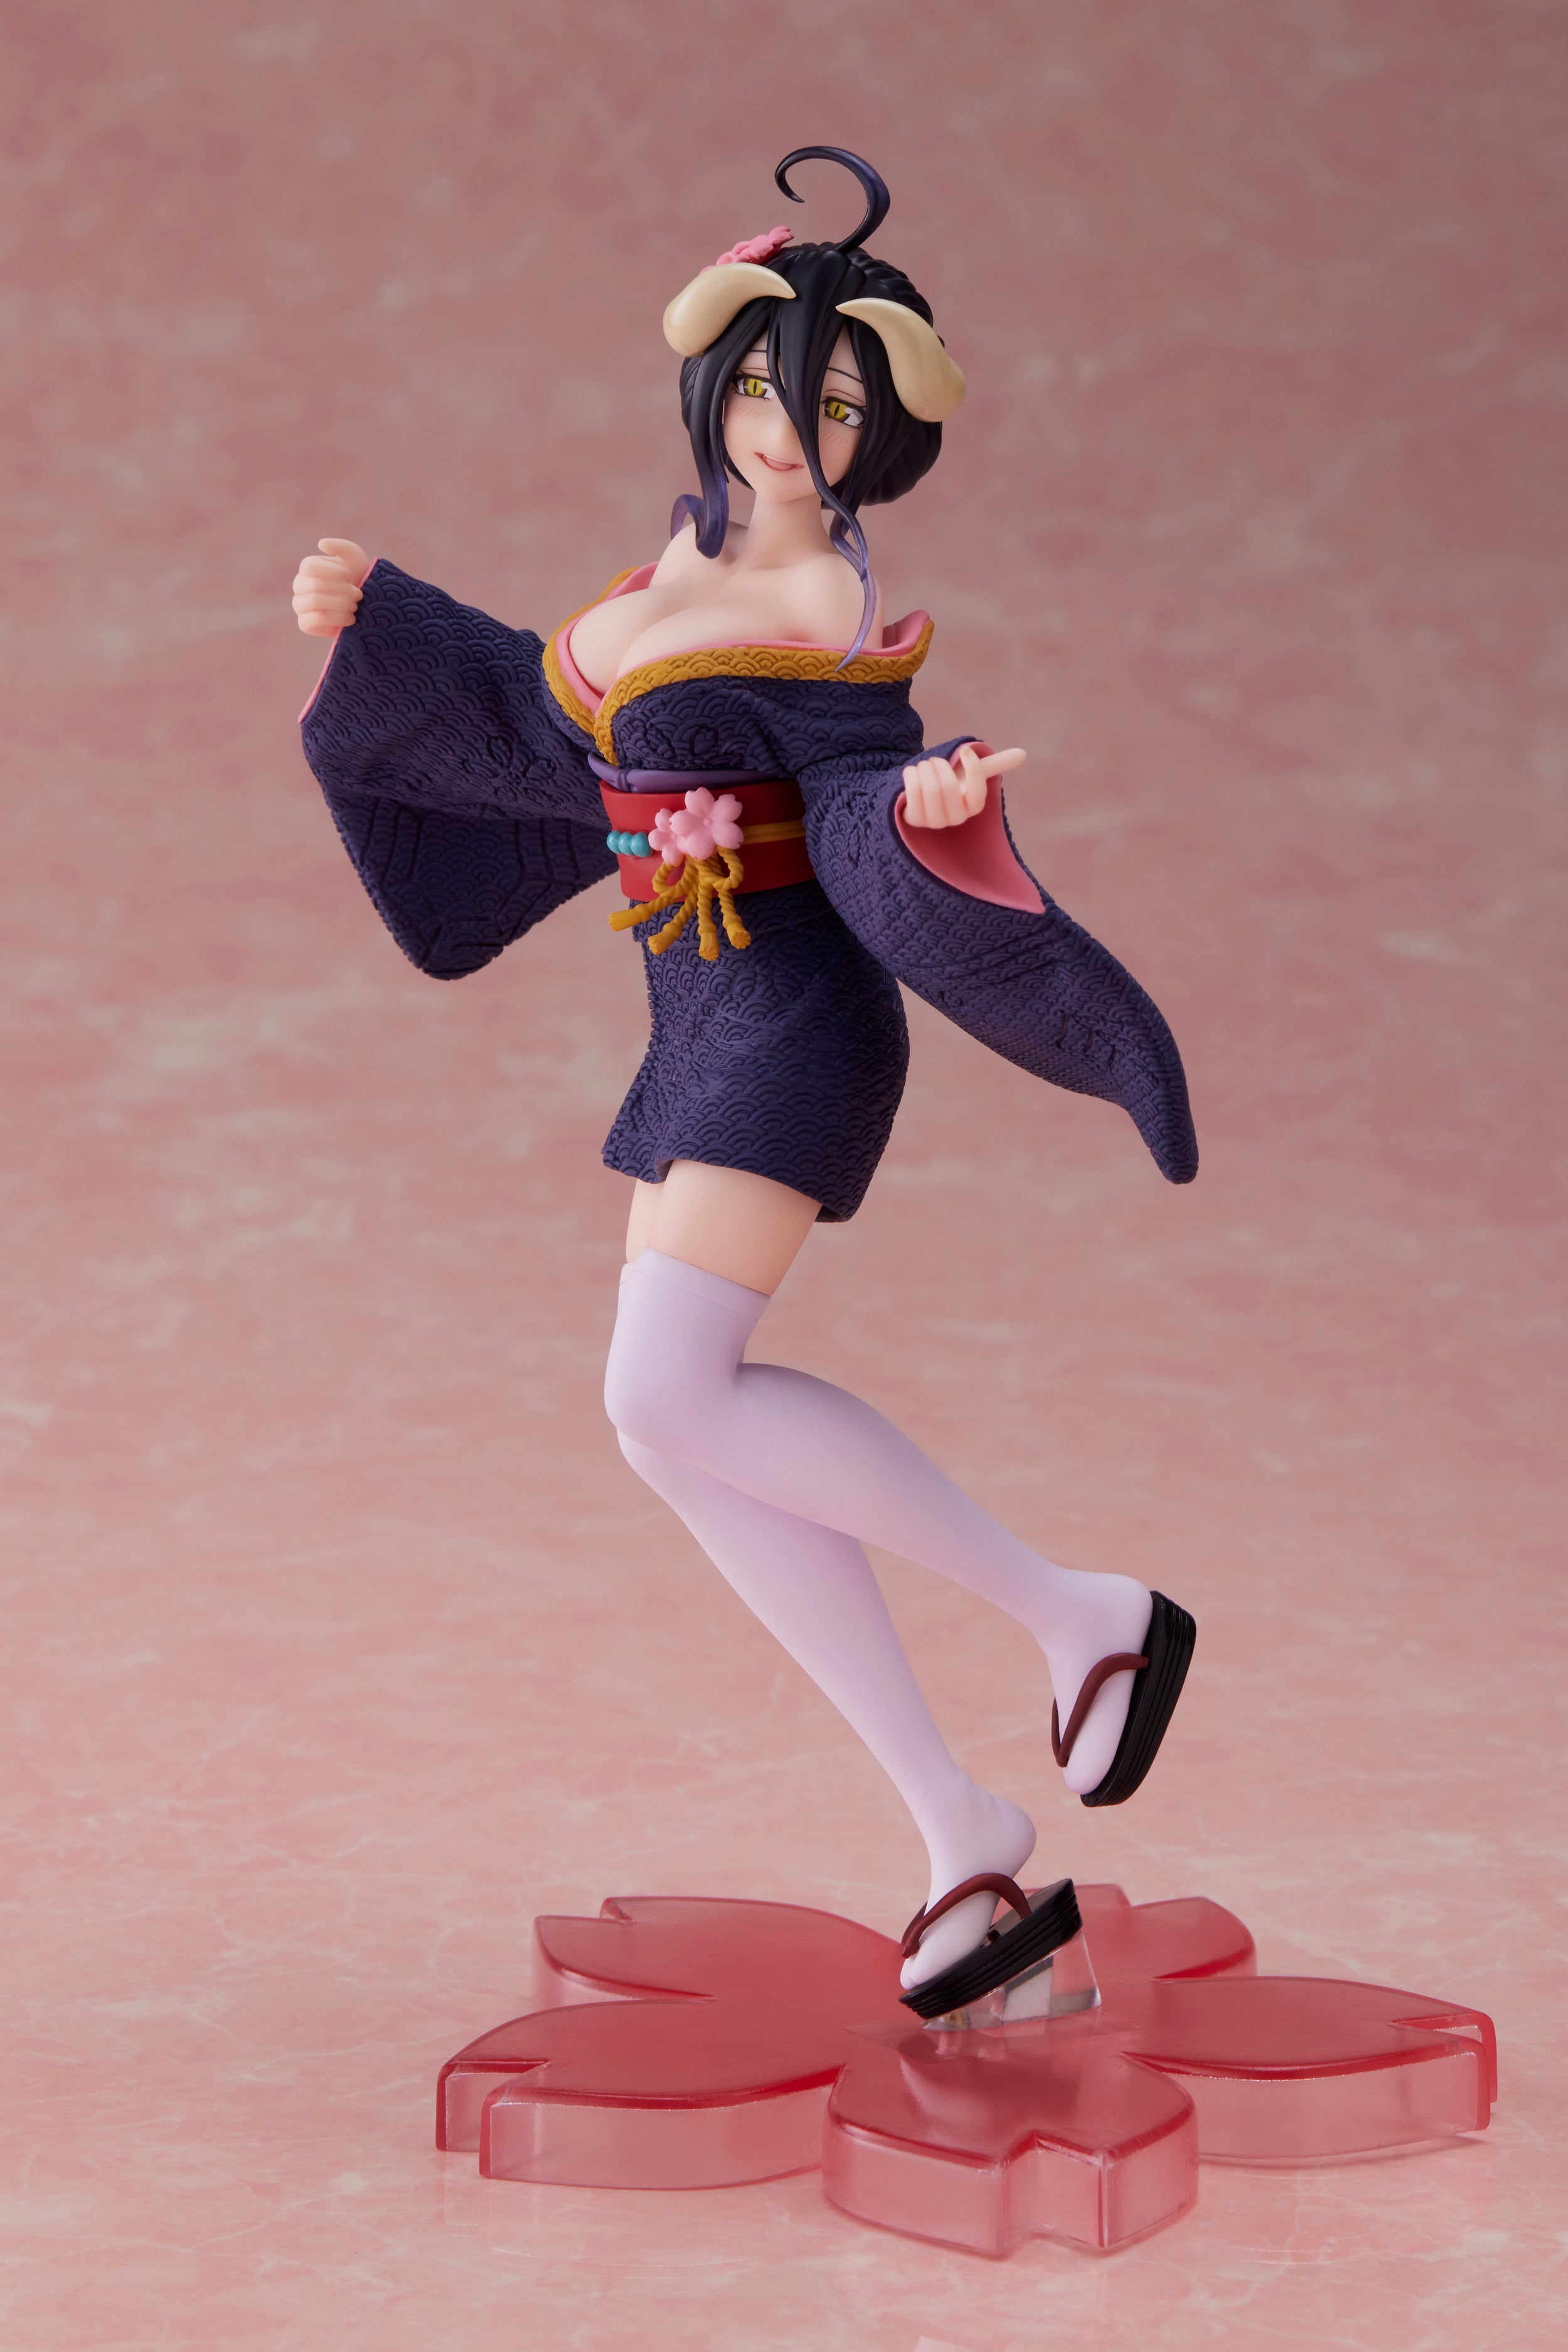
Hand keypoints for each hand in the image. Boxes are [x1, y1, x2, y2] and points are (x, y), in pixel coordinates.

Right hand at [292, 538, 370, 636]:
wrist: (368, 605)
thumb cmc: (359, 577)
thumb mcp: (353, 557)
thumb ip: (340, 546)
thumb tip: (321, 544)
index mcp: (307, 567)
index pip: (310, 566)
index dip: (332, 571)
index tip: (350, 575)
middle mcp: (299, 585)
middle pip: (314, 585)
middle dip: (342, 590)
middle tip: (358, 595)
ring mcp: (300, 605)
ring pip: (314, 601)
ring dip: (341, 603)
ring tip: (355, 606)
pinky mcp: (305, 624)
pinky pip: (314, 620)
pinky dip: (336, 618)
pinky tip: (351, 618)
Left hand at [899, 742, 1025, 827]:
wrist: (921, 790)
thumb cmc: (952, 778)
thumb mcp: (972, 770)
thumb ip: (996, 763)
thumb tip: (1023, 754)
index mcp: (973, 807)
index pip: (978, 791)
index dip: (972, 768)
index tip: (965, 751)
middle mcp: (955, 819)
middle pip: (948, 786)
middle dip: (939, 764)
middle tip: (935, 762)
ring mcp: (933, 822)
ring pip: (929, 788)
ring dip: (924, 768)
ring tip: (924, 766)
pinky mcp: (913, 820)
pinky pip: (912, 791)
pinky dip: (911, 774)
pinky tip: (912, 773)